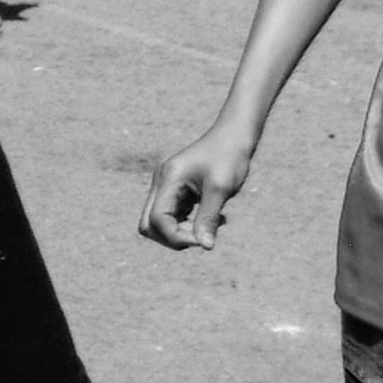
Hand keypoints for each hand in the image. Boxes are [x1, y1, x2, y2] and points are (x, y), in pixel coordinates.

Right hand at [140, 124, 252, 248]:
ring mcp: (166, 187)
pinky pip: (173, 217)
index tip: (204, 239)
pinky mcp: (176, 190)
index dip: (177, 237)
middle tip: (203, 234)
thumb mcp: (221, 189)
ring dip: (183, 232)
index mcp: (168, 179)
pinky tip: (214, 216)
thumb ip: (209, 218)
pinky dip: (190, 224)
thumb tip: (205, 246)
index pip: (156, 220)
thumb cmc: (229, 157)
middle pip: (148, 225)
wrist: (234, 135)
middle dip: (174, 237)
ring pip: (159, 223)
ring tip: (214, 222)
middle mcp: (161, 183)